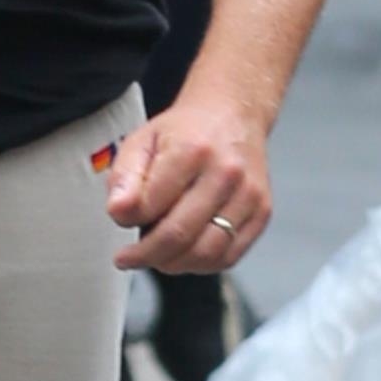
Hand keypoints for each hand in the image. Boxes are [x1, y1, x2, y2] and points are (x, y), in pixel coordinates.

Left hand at [106, 95, 271, 274]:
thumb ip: (125, 176)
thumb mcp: (142, 139)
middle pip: (181, 234)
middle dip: (147, 254)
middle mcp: (226, 174)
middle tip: (128, 257)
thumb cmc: (183, 131)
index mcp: (191, 150)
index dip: (127, 221)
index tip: (118, 222)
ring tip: (154, 256)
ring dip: (173, 264)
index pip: (153, 203)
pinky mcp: (262, 213)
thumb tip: (118, 212)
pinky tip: (182, 255)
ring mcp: (249, 196)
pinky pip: (229, 257)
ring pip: (207, 253)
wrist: (230, 116)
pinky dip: (201, 265)